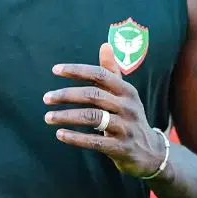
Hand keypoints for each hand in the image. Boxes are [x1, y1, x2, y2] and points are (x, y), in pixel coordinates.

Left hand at [44, 43, 166, 177]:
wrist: (150, 152)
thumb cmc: (129, 118)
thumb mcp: (124, 95)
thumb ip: (112, 72)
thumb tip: (105, 44)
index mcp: (127, 90)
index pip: (100, 74)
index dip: (77, 70)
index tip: (55, 70)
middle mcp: (128, 106)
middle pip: (93, 95)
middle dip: (67, 95)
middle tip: (46, 98)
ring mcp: (126, 128)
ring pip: (92, 117)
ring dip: (67, 116)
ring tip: (48, 117)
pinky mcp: (121, 147)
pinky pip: (95, 141)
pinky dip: (75, 138)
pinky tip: (60, 134)